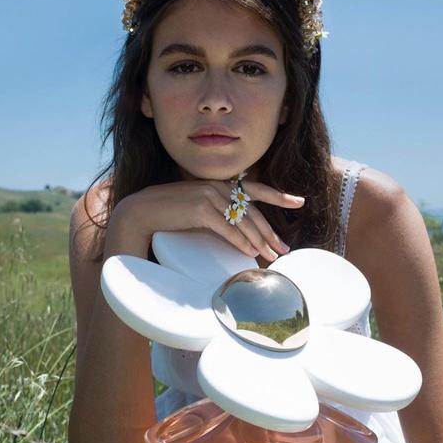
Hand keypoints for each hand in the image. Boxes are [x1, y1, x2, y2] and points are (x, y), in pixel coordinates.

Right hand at [118, 179, 304, 262]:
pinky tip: (250, 252)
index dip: (278, 195)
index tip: (299, 201)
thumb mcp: (198, 208)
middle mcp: (218, 187)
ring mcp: (209, 197)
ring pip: (243, 221)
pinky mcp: (200, 210)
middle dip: (270, 232)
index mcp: (219, 185)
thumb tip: (238, 230)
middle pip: (253, 211)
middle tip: (283, 249)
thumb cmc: (170, 213)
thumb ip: (218, 212)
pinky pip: (227, 228)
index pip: (255, 189)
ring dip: (259, 241)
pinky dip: (240, 241)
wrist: (142, 211)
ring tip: (270, 256)